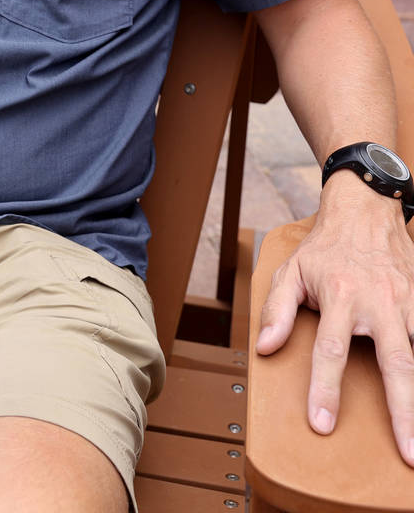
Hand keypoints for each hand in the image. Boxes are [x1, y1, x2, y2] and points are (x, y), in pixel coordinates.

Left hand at [256, 171, 413, 465]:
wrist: (365, 211)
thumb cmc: (325, 247)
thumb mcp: (291, 270)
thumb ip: (277, 310)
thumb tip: (266, 348)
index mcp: (339, 296)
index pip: (329, 351)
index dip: (325, 389)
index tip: (322, 425)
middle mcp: (377, 303)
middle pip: (394, 365)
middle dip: (402, 413)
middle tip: (408, 454)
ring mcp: (405, 304)